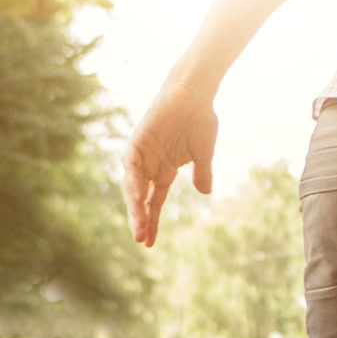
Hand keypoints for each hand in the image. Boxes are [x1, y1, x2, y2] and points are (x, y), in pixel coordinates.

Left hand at [123, 81, 217, 246]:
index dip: (152, 221)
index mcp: (163, 170)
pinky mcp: (138, 141)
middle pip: (140, 198)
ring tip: (138, 226)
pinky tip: (136, 197)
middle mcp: (149, 165)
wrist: (194, 94)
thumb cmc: (200, 119)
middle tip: (141, 240)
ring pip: (133, 185)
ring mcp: (142, 154)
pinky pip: (132, 165)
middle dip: (140, 219)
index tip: (149, 243)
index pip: (154, 201)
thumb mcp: (203, 153)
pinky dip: (133, 181)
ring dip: (135, 205)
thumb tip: (204, 192)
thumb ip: (202, 173)